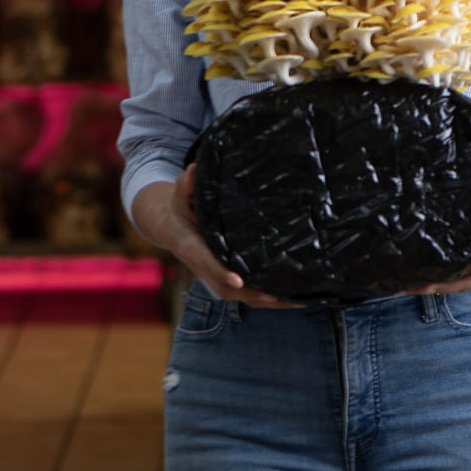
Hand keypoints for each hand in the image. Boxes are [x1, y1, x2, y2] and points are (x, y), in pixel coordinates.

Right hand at [165, 164, 300, 308]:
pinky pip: (247, 293)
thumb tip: (194, 169)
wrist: (174, 228)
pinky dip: (268, 298)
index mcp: (192, 247)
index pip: (206, 263)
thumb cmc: (181, 209)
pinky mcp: (228, 277)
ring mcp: (217, 276)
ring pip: (241, 295)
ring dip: (267, 300)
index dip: (221, 273)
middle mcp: (205, 267)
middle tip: (280, 296)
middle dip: (253, 294)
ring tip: (296, 299)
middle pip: (228, 289)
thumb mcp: (180, 195)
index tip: (238, 280)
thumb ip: (187, 184)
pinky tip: (292, 296)